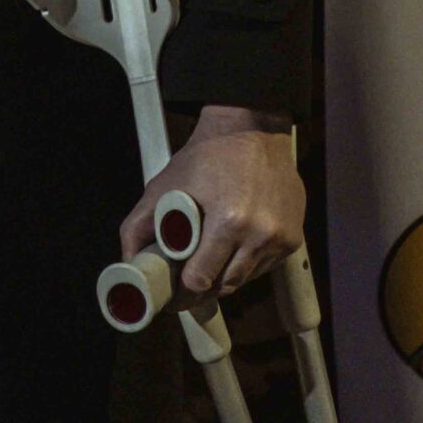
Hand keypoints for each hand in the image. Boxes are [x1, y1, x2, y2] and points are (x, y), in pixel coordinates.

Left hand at [119, 105, 303, 304]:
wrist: (253, 128)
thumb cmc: (206, 155)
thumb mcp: (165, 184)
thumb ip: (138, 225)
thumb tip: (128, 262)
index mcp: (229, 221)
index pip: (201, 279)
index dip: (182, 291)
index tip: (172, 294)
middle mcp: (261, 233)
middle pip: (224, 286)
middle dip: (202, 289)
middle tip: (186, 283)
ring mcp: (281, 237)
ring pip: (245, 279)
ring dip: (225, 277)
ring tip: (208, 263)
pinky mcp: (293, 238)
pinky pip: (264, 267)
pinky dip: (246, 264)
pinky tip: (232, 247)